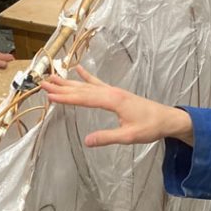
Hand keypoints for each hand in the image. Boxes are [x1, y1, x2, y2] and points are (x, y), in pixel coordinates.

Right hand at [41, 65, 193, 147]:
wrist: (167, 118)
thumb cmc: (150, 127)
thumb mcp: (129, 136)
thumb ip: (107, 138)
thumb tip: (86, 141)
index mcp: (113, 100)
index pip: (84, 98)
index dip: (65, 98)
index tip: (49, 95)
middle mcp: (111, 92)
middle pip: (82, 88)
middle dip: (62, 86)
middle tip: (43, 83)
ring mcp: (113, 91)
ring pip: (87, 84)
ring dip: (69, 81)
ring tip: (53, 77)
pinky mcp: (116, 93)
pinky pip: (97, 82)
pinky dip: (86, 76)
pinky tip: (78, 70)